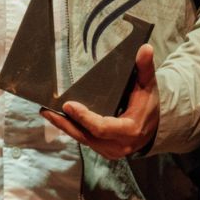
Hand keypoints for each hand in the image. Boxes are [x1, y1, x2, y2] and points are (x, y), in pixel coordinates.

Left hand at [43, 43, 157, 159]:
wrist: (153, 129)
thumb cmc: (148, 105)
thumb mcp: (148, 86)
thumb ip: (145, 68)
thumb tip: (145, 48)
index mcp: (129, 130)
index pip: (102, 127)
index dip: (84, 118)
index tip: (68, 105)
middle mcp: (118, 145)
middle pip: (86, 136)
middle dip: (66, 123)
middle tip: (48, 110)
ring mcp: (109, 151)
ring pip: (82, 139)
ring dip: (64, 126)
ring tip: (47, 113)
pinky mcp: (102, 150)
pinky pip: (83, 140)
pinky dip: (70, 129)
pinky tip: (57, 118)